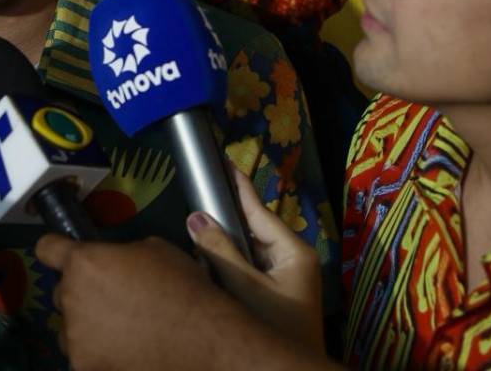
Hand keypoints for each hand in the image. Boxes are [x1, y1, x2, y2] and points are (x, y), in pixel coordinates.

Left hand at [37, 234, 266, 370]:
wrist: (202, 338)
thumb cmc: (182, 288)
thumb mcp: (153, 249)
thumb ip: (119, 254)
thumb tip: (113, 262)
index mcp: (85, 262)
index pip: (47, 248)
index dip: (55, 248)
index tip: (59, 253)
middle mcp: (71, 296)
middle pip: (62, 290)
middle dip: (82, 292)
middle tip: (113, 298)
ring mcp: (75, 336)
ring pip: (68, 326)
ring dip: (85, 324)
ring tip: (120, 328)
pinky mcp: (84, 366)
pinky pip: (81, 353)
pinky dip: (96, 352)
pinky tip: (123, 349)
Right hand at [187, 168, 324, 351]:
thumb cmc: (274, 330)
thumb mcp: (245, 289)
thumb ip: (220, 251)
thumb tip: (195, 217)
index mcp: (294, 251)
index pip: (259, 210)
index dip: (239, 185)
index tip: (224, 161)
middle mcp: (293, 260)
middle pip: (252, 230)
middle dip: (223, 219)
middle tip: (196, 198)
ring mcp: (285, 280)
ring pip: (247, 251)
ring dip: (223, 245)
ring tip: (196, 227)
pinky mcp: (276, 297)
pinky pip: (248, 270)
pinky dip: (228, 265)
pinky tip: (207, 262)